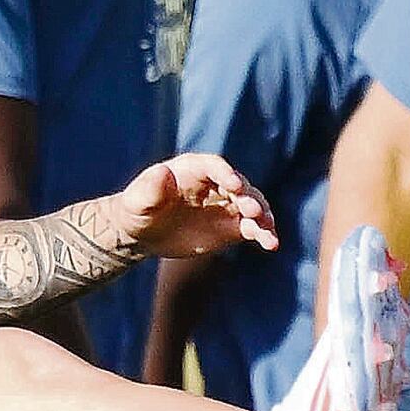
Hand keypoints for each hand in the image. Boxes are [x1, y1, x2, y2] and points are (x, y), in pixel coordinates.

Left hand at [106, 151, 278, 264]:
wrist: (144, 232)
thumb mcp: (138, 199)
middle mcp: (216, 183)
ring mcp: (226, 204)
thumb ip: (150, 187)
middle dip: (249, 197)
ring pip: (252, 206)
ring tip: (267, 230)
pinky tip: (271, 244)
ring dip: (262, 216)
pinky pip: (252, 228)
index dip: (226, 174)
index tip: (235, 186)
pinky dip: (263, 234)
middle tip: (253, 211)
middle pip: (240, 186)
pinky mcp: (232, 226)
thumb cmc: (138, 209)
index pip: (215, 166)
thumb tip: (163, 172)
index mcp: (193, 168)